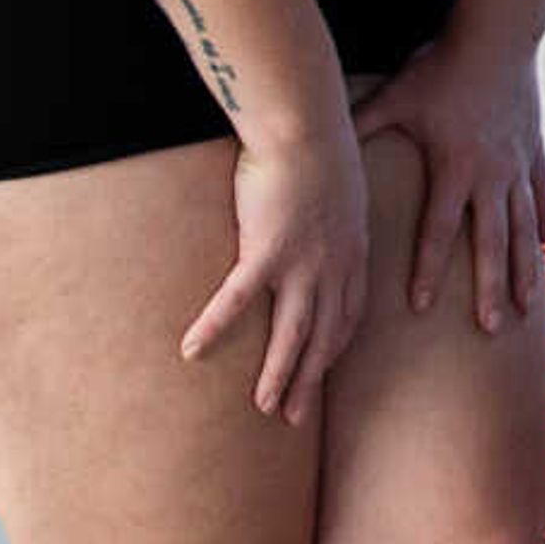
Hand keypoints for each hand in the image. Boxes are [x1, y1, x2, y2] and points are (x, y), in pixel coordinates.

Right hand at [183, 129, 369, 421]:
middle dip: (310, 380)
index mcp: (353, 252)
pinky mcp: (266, 253)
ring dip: (277, 375)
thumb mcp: (342, 187)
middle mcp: (333, 268)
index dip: (334, 347)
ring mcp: (302, 265)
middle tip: (295, 417)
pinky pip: (235, 301)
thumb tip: (318, 214)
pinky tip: (191, 350)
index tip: (324, 370)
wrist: (309, 126)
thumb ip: (333, 212)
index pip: (348, 314)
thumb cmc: (322, 147)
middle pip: (323, 337)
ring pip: (292, 335)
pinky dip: (213, 328)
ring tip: (264, 407)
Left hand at [355, 31, 544, 331]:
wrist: (498, 36)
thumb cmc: (441, 66)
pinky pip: (541, 196)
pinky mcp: (533, 151)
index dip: (426, 269)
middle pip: (492, 244)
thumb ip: (359, 122)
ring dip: (525, 270)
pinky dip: (543, 224)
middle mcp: (491, 175)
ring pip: (525, 230)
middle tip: (491, 328)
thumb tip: (313, 138)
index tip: (418, 307)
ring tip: (527, 307)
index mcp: (454, 167)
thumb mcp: (394, 95)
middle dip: (490, 289)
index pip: (437, 229)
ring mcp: (517, 166)